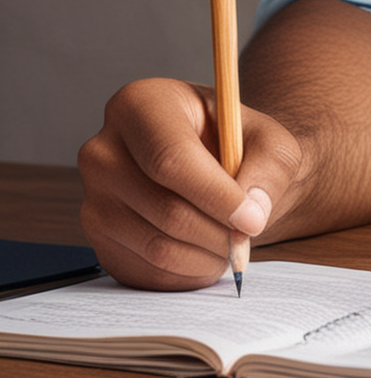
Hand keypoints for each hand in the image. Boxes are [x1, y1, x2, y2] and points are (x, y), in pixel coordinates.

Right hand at [78, 77, 304, 289]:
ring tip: (234, 243)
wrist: (217, 167)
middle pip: (165, 207)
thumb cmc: (241, 145)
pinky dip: (186, 273)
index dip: (215, 195)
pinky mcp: (97, 239)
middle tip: (250, 235)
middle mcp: (104, 150)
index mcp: (141, 104)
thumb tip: (252, 213)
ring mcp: (93, 198)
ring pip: (156, 245)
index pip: (171, 158)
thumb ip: (270, 168)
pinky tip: (208, 253)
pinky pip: (145, 272)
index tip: (252, 219)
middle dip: (218, 231)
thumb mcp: (270, 141)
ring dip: (206, 256)